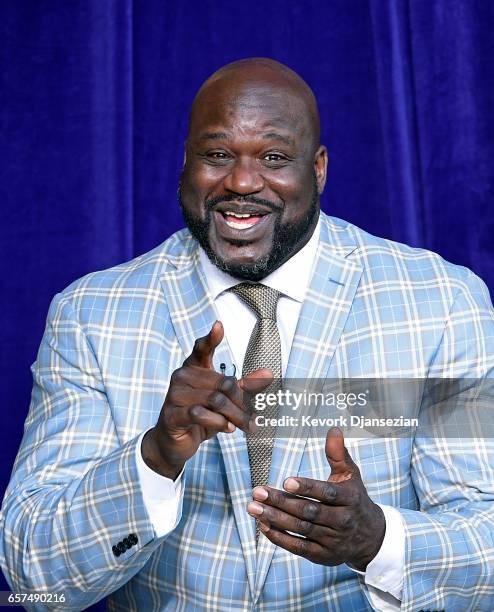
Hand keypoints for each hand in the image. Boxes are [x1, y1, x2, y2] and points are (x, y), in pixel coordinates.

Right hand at [143, 321, 271, 478]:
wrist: (173, 443)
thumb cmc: (200, 416)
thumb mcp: (225, 401)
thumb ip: (244, 387)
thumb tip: (268, 374)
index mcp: (194, 368)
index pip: (202, 349)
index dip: (211, 338)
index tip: (219, 325)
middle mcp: (182, 377)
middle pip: (223, 383)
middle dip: (241, 403)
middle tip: (252, 418)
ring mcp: (174, 395)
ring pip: (214, 400)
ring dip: (234, 416)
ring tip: (243, 426)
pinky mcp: (171, 414)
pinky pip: (200, 414)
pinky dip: (218, 422)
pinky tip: (227, 428)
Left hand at [246, 428, 384, 570]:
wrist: (372, 538)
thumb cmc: (355, 499)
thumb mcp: (350, 475)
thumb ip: (338, 454)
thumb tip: (333, 429)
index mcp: (350, 499)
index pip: (327, 494)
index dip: (307, 487)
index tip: (286, 481)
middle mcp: (342, 521)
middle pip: (309, 512)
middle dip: (281, 502)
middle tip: (258, 491)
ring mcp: (332, 541)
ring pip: (301, 529)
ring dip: (275, 519)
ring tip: (253, 507)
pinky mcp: (323, 556)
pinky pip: (299, 548)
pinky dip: (280, 538)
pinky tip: (263, 525)